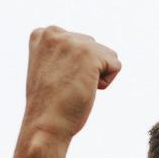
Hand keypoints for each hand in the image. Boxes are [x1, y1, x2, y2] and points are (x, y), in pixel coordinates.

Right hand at [21, 26, 120, 143]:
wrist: (45, 125)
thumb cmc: (49, 104)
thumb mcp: (48, 68)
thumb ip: (61, 52)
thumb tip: (81, 53)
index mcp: (43, 34)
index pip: (80, 43)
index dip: (75, 66)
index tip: (57, 79)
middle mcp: (55, 33)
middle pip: (94, 47)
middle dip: (87, 68)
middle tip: (66, 85)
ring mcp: (72, 42)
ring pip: (107, 55)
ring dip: (97, 75)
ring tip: (74, 87)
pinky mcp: (90, 54)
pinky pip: (116, 66)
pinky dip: (106, 82)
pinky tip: (85, 89)